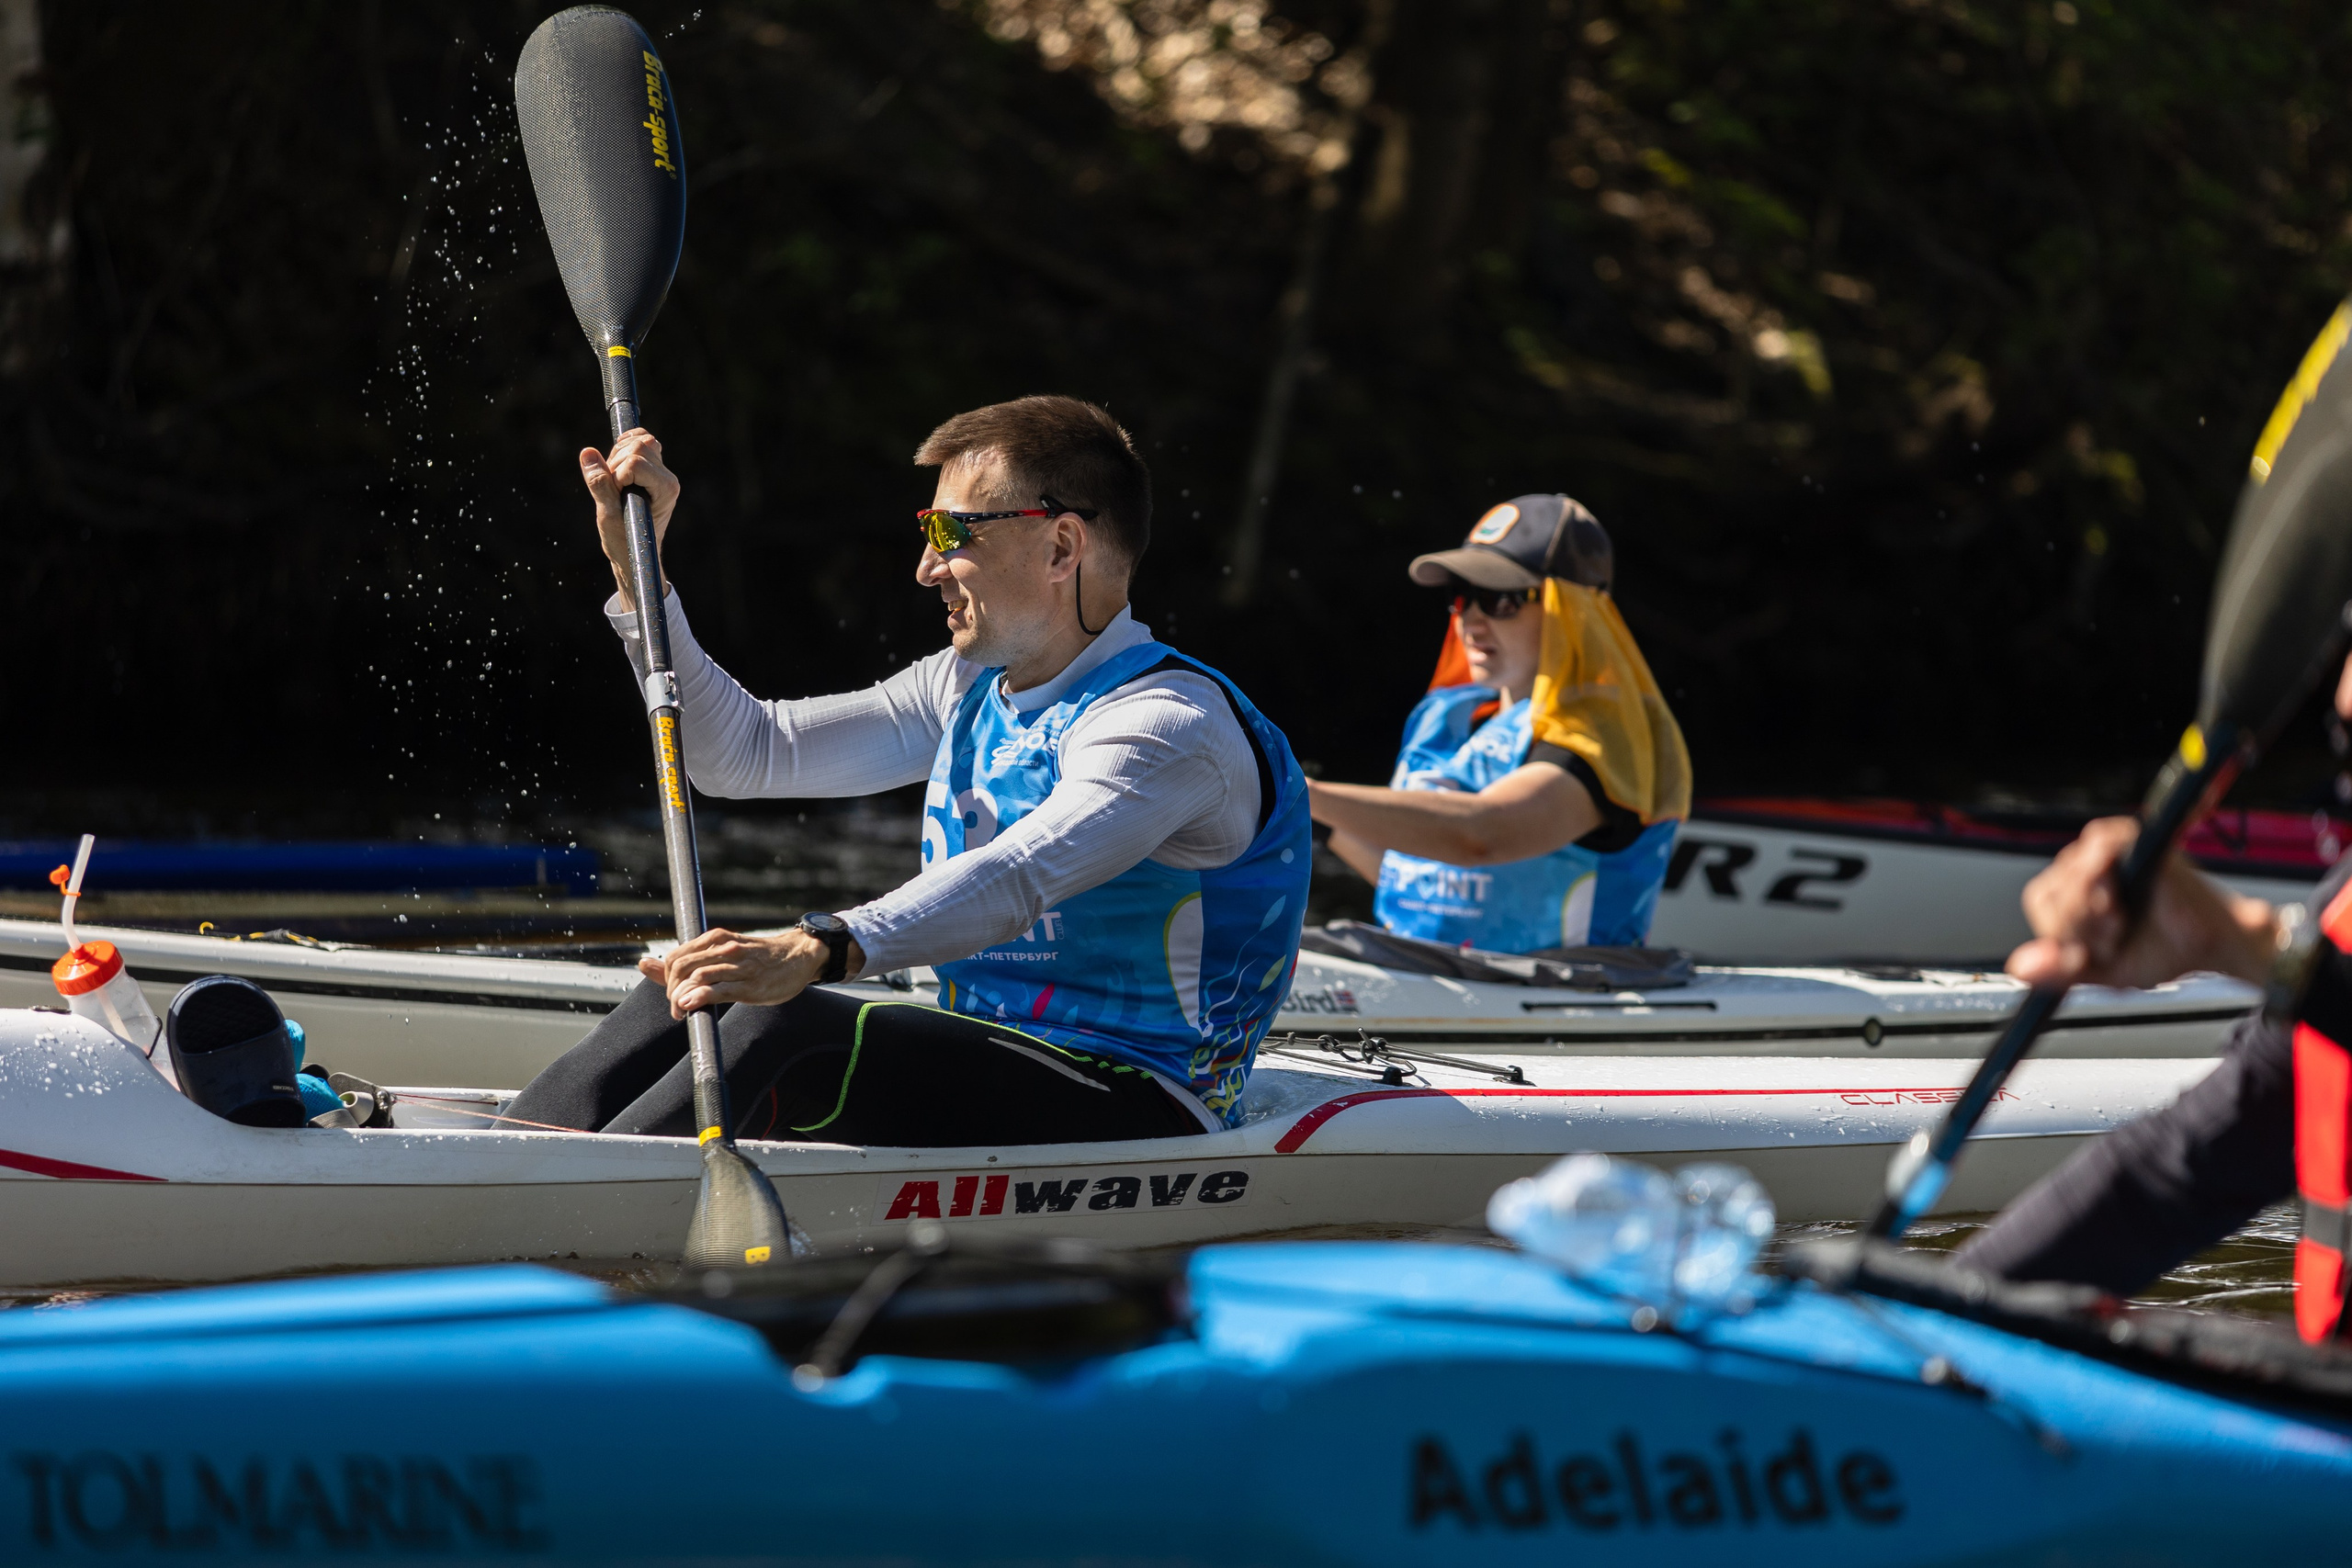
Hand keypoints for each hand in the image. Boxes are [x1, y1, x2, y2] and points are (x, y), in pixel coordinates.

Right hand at [582, 428, 680, 609]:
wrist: (633, 551)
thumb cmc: (623, 540)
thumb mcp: (607, 514)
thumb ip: (599, 484)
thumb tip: (587, 452)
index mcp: (665, 489)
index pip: (634, 461)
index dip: (617, 475)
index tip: (617, 496)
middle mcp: (668, 478)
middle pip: (638, 445)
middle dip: (616, 463)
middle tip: (613, 489)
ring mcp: (662, 472)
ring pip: (639, 440)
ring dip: (618, 456)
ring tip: (615, 483)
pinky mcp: (653, 469)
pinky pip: (640, 440)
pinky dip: (624, 445)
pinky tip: (616, 462)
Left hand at [636, 927, 865, 1018]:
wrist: (798, 956)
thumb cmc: (757, 958)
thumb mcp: (721, 952)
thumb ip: (685, 960)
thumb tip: (643, 964)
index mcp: (715, 938)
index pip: (676, 956)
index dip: (665, 978)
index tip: (673, 994)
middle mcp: (724, 948)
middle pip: (682, 966)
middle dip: (671, 990)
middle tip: (676, 1007)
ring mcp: (738, 965)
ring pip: (697, 976)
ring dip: (681, 997)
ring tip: (681, 1012)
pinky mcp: (750, 984)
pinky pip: (719, 988)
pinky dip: (698, 997)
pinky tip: (689, 1006)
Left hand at [2005, 816, 2276, 990]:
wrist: (2210, 946)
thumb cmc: (2159, 952)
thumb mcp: (2101, 971)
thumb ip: (2059, 970)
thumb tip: (2019, 968)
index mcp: (2074, 892)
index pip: (2043, 901)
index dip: (2061, 930)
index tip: (2090, 949)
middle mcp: (2088, 866)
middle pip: (2055, 890)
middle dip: (2080, 926)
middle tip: (2112, 936)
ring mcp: (2111, 849)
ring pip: (2072, 873)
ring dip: (2092, 910)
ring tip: (2120, 923)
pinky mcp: (2136, 839)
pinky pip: (2100, 844)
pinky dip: (2104, 879)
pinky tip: (2118, 903)